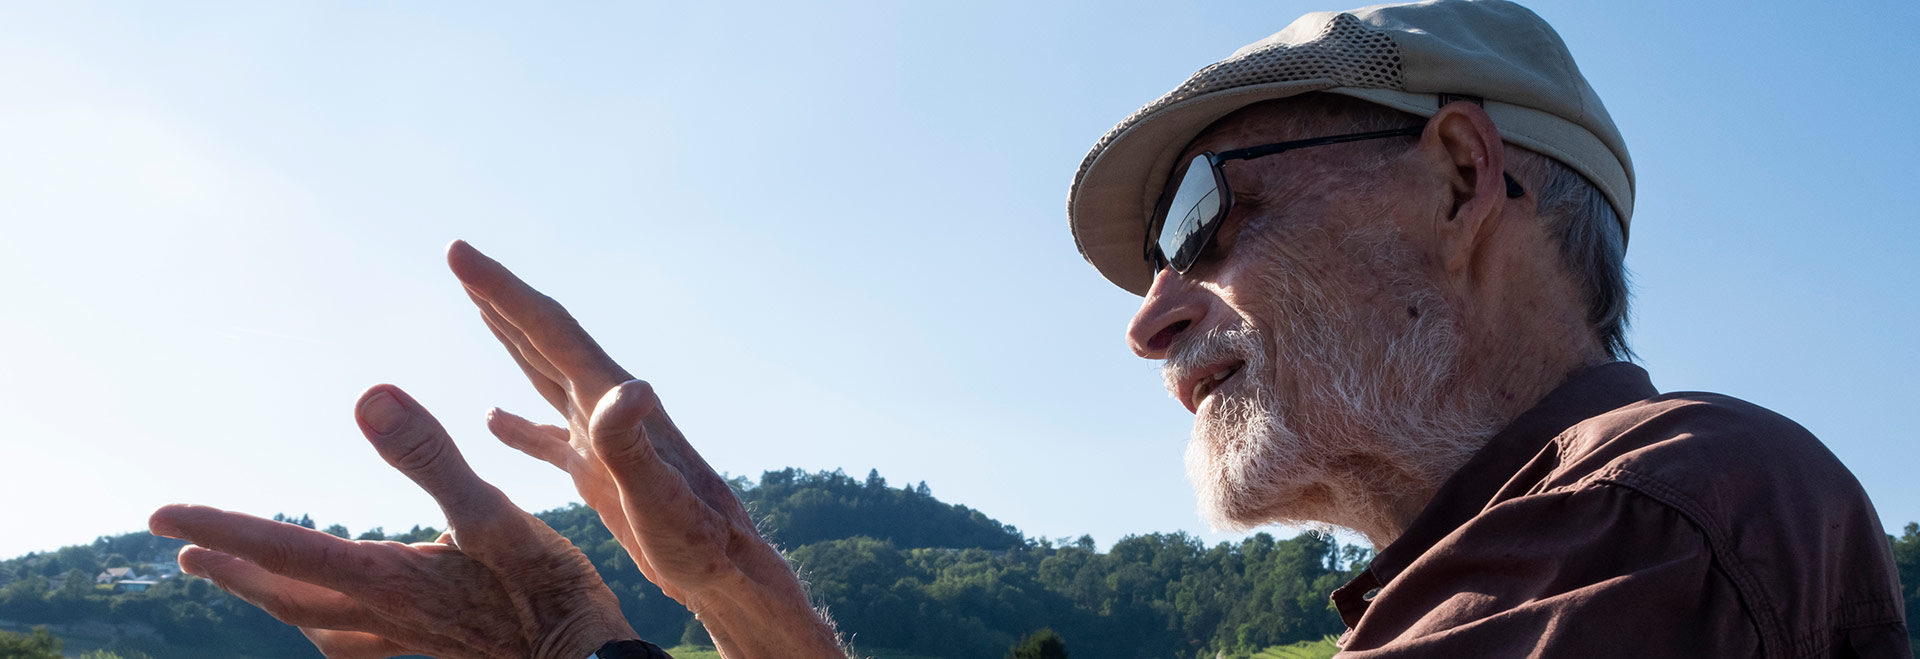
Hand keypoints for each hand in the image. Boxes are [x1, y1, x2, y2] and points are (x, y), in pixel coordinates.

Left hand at [149, 385, 638, 658]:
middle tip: (187, 548)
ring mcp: (406, 644)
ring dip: (271, 599)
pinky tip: (340, 627)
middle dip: (232, 568)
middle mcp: (383, 617)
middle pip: (284, 595)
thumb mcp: (494, 512)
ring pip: (316, 625)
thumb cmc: (547, 593)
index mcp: (387, 578)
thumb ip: (430, 456)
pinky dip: (329, 630)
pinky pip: (358, 648)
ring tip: (244, 580)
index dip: (220, 529)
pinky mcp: (433, 656)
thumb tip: (370, 396)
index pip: (283, 550)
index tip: (164, 517)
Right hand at [448, 241, 843, 656]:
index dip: (502, 291)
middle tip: (460, 258)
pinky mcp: (602, 474)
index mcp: (614, 403)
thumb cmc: (698, 542)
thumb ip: (633, 446)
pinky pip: (550, 437)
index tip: (459, 252)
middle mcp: (610, 409)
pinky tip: (494, 419)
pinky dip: (519, 425)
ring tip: (480, 308)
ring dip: (513, 340)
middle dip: (502, 299)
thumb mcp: (658, 499)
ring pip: (547, 376)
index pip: (550, 332)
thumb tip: (630, 388)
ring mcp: (605, 440)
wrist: (728, 571)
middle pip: (546, 340)